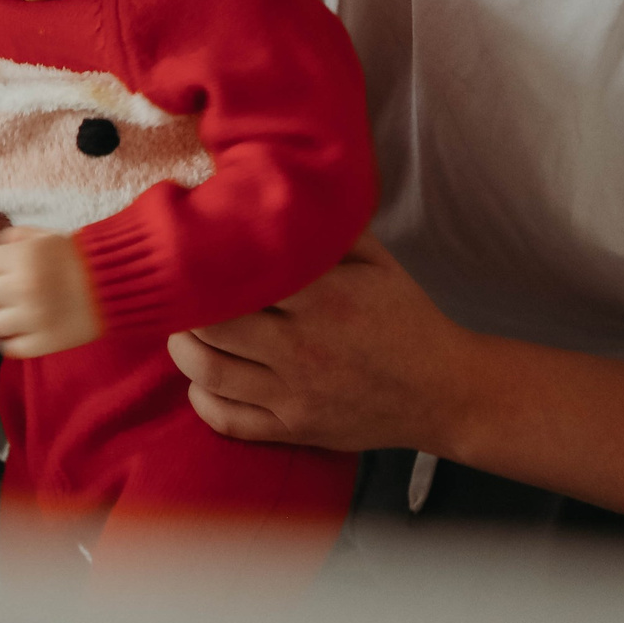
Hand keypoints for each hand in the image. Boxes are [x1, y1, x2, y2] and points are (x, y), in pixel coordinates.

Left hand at [0, 227, 101, 358]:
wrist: (120, 285)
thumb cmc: (82, 257)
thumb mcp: (47, 236)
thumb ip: (16, 238)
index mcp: (21, 258)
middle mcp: (22, 288)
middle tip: (4, 295)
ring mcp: (32, 319)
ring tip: (12, 314)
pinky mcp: (44, 343)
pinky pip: (10, 348)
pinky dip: (13, 340)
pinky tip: (24, 330)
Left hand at [166, 235, 478, 454]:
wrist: (444, 391)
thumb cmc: (406, 318)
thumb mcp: (378, 261)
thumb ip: (328, 231)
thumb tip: (277, 194)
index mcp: (324, 298)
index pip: (239, 277)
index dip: (206, 265)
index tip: (192, 253)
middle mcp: (303, 347)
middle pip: (211, 324)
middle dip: (185, 306)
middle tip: (179, 292)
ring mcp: (295, 393)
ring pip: (208, 371)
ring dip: (184, 348)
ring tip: (184, 329)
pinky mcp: (294, 428)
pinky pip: (227, 419)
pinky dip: (201, 398)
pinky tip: (203, 377)